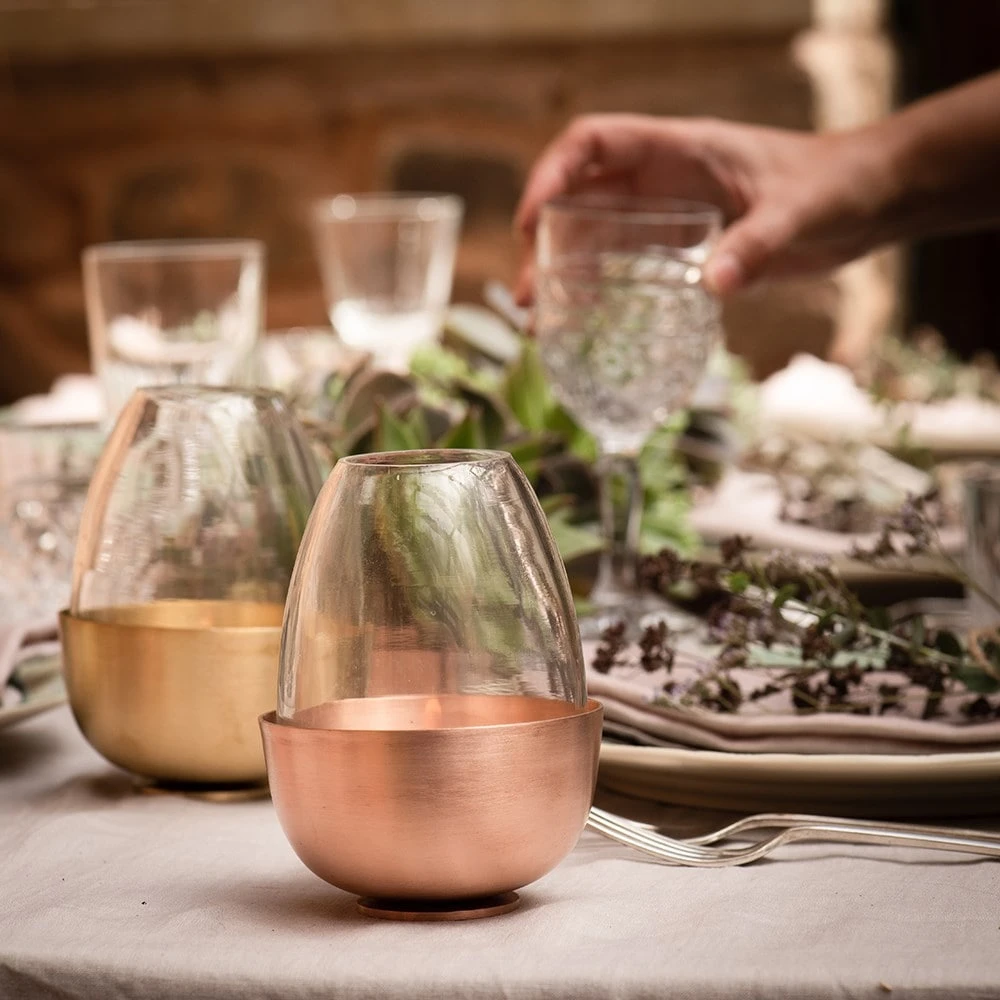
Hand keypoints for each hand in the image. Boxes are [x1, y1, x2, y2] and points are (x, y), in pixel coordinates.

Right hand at [514, 114, 894, 302]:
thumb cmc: (838, 185)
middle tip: (530, 295)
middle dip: (544, 240)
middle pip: (581, 197)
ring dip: (565, 272)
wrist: (870, 200)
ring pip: (598, 236)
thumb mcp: (800, 212)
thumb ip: (757, 245)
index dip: (552, 174)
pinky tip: (587, 323)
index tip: (530, 221)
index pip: (594, 144)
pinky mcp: (687, 250)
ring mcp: (672, 215)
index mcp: (681, 149)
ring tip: (543, 319)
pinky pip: (630, 266)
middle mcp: (664, 180)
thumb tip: (712, 287)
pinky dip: (602, 291)